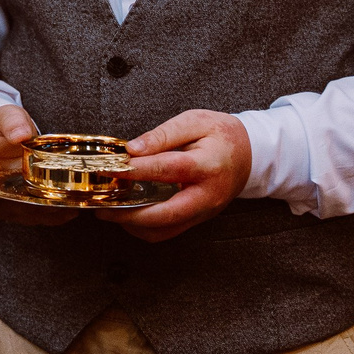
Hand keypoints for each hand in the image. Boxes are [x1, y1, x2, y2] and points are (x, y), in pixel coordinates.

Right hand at [0, 105, 71, 224]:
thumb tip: (21, 134)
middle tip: (48, 200)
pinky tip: (68, 211)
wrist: (5, 139)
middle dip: (21, 206)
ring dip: (39, 213)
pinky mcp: (14, 207)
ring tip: (65, 206)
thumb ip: (11, 120)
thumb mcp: (4, 115)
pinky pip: (29, 217)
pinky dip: (49, 217)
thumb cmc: (0, 127)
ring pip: (15, 214)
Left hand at [100, 109, 250, 241]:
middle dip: (130, 214)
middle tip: (103, 207)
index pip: (168, 169)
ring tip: (111, 210)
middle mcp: (208, 195)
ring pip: (165, 230)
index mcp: (209, 165)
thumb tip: (133, 150)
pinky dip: (145, 227)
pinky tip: (129, 213)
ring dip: (134, 225)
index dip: (137, 171)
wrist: (250, 154)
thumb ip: (163, 135)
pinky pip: (169, 231)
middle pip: (166, 214)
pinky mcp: (199, 219)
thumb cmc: (222, 135)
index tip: (110, 168)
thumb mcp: (195, 121)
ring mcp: (204, 212)